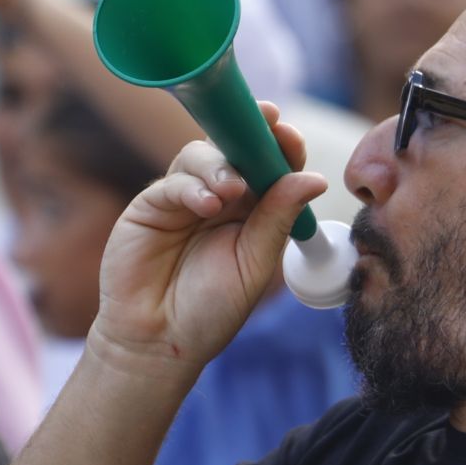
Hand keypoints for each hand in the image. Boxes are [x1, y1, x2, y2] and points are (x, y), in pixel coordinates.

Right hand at [91, 102, 326, 370]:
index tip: (289, 135)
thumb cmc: (210, 309)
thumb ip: (277, 219)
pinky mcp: (151, 205)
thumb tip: (314, 179)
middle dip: (251, 130)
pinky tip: (206, 205)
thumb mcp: (254, 264)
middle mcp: (219, 196)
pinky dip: (193, 187)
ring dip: (222, 165)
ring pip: (202, 155)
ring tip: (233, 191)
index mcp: (253, 209)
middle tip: (267, 122)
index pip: (270, 165)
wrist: (160, 342)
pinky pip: (173, 182)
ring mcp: (184, 198)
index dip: (280, 144)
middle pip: (235, 148)